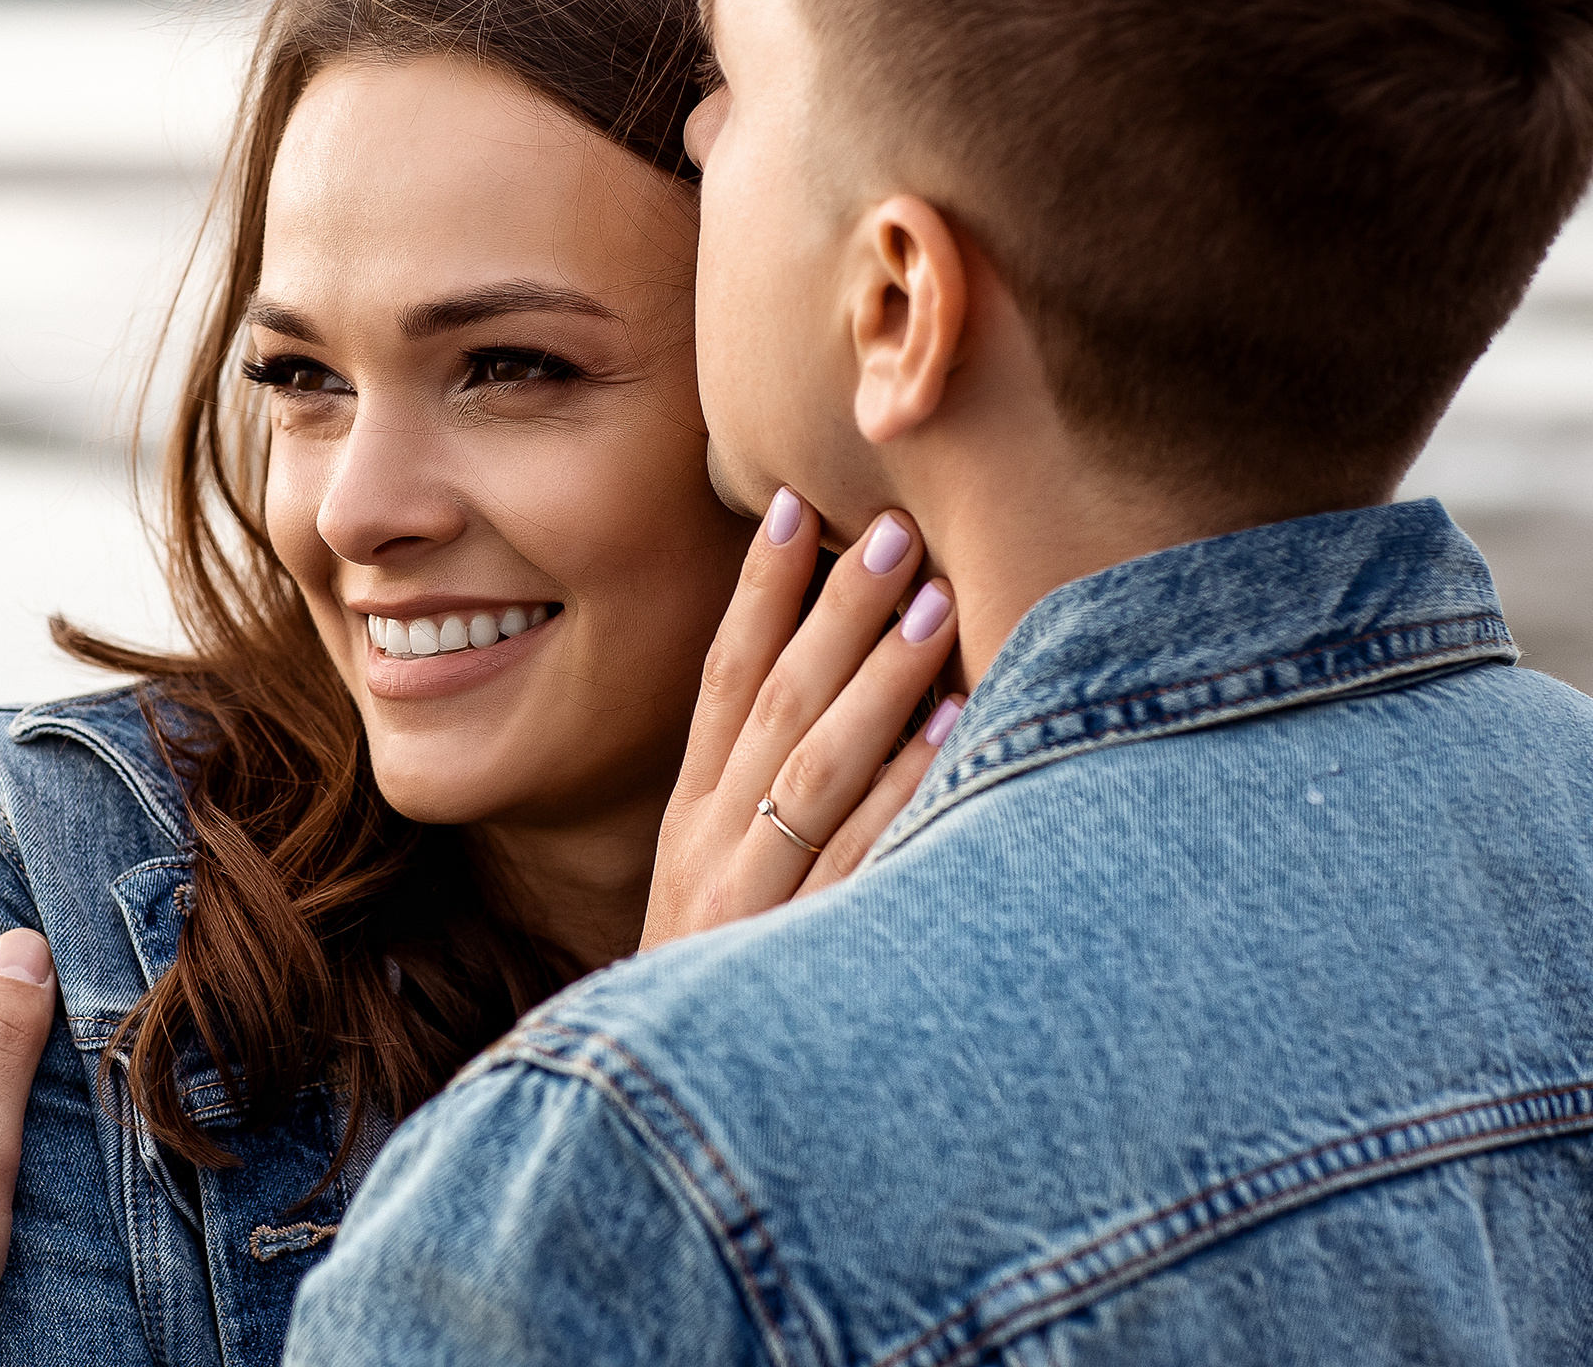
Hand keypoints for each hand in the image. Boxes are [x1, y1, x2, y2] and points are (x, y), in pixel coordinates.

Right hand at [641, 490, 963, 949]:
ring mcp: (753, 896)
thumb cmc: (716, 981)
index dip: (755, 592)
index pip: (723, 681)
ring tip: (936, 604)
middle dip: (835, 611)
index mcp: (693, 818)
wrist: (663, 1107)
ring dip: (878, 681)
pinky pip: (859, 858)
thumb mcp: (711, 886)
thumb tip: (838, 701)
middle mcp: (714, 842)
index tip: (790, 507)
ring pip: (818, 769)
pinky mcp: (796, 952)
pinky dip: (903, 791)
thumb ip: (757, 803)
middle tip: (894, 530)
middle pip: (776, 704)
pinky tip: (950, 734)